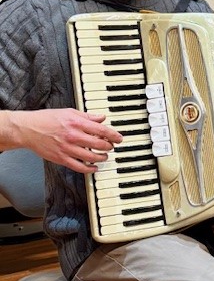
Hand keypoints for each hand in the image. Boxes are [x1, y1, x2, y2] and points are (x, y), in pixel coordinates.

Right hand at [7, 108, 122, 173]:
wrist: (28, 129)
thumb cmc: (47, 119)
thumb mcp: (69, 112)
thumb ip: (87, 116)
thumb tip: (102, 118)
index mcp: (76, 123)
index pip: (101, 130)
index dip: (113, 135)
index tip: (119, 138)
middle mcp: (73, 136)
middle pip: (99, 144)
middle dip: (109, 146)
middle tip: (111, 146)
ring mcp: (67, 149)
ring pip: (91, 157)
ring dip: (102, 157)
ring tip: (104, 156)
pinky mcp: (61, 159)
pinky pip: (79, 167)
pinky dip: (90, 169)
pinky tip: (94, 167)